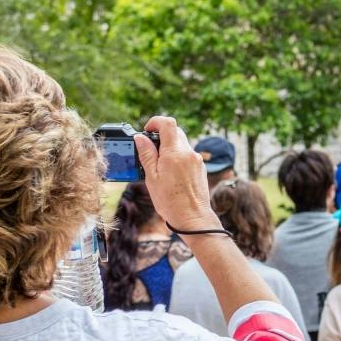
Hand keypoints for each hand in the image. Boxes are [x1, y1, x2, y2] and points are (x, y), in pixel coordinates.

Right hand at [134, 116, 215, 232]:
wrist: (192, 218)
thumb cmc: (170, 201)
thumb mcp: (151, 177)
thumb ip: (147, 155)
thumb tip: (140, 138)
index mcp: (174, 153)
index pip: (168, 123)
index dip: (155, 122)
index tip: (147, 130)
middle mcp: (188, 153)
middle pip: (175, 131)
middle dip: (161, 135)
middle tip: (149, 149)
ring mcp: (196, 160)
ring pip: (181, 143)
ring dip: (169, 147)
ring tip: (159, 164)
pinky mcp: (200, 167)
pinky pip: (187, 155)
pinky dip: (177, 157)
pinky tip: (170, 173)